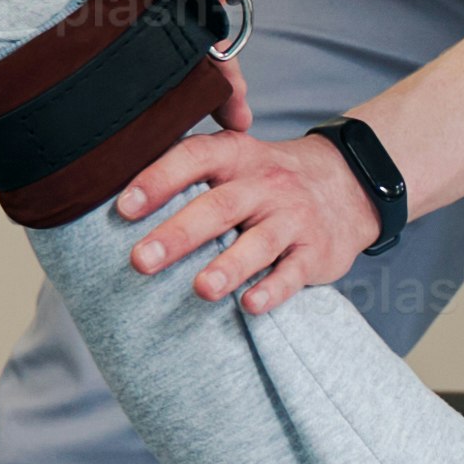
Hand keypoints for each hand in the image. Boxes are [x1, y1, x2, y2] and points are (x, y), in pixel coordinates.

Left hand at [118, 125, 377, 316]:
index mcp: (236, 157)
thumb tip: (114, 193)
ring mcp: (293, 218)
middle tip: (141, 260)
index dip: (158, 179)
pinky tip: (250, 306)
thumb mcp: (236, 161)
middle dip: (180, 233)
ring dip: (228, 266)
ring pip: (259, 243)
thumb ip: (188, 171)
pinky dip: (272, 290)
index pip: (194, 159)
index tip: (123, 207)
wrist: (349, 185)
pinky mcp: (316, 252)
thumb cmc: (267, 181)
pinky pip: (293, 273)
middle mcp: (266, 184)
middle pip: (220, 206)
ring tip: (200, 289)